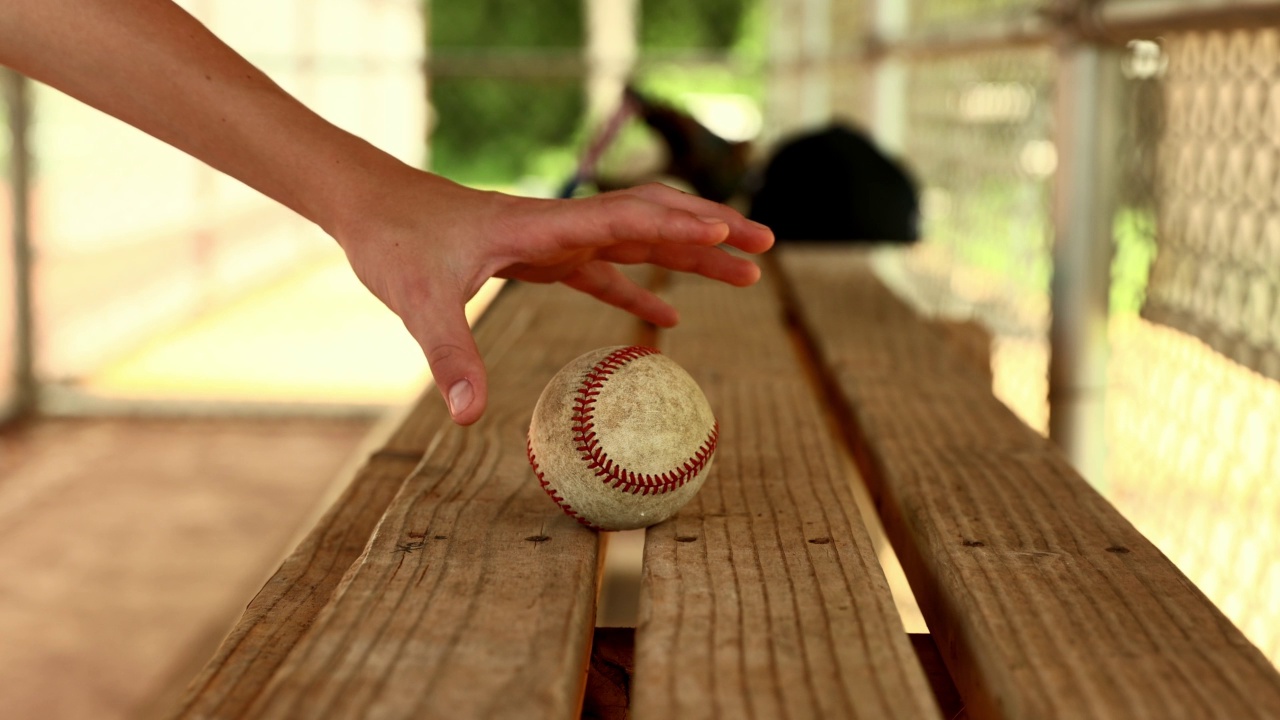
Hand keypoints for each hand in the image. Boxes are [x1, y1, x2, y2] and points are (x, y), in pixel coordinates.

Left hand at [332, 171, 773, 424]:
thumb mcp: (419, 301)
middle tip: (766, 246)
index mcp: (542, 224)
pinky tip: (670, 322)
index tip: (730, 231)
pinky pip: (604, 273)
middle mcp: (559, 225)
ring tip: (746, 274)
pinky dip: (641, 292)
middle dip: (711, 229)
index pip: (625, 216)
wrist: (370, 205)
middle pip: (651, 219)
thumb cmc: (393, 241)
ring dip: (691, 256)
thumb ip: (450, 356)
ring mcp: (554, 240)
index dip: (679, 223)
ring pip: (638, 243)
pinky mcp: (540, 258)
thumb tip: (470, 418)